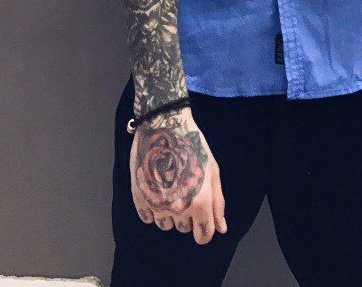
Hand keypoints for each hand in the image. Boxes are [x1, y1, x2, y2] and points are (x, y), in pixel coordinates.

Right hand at [129, 105, 227, 245]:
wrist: (165, 124)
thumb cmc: (193, 146)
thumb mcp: (213, 171)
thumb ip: (218, 203)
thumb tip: (221, 229)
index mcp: (200, 202)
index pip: (203, 236)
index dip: (204, 230)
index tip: (201, 222)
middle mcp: (178, 207)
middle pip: (184, 228)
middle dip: (187, 214)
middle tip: (185, 188)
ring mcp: (157, 203)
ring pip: (165, 225)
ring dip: (169, 212)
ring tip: (170, 185)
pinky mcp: (140, 198)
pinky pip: (148, 218)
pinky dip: (152, 207)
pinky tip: (157, 186)